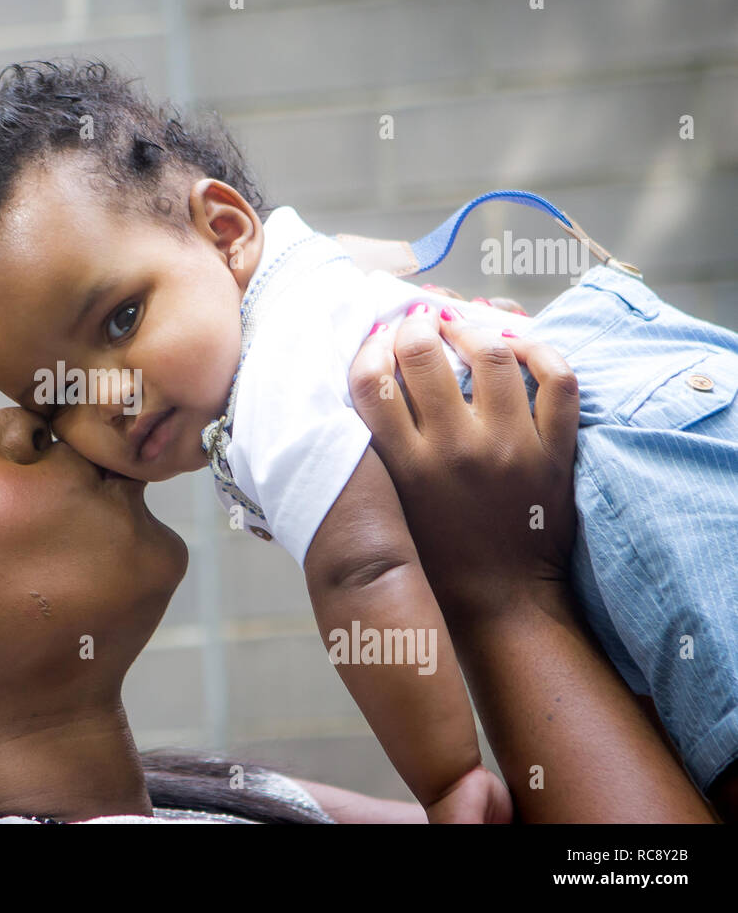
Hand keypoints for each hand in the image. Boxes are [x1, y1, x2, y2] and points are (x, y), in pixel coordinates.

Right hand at [347, 306, 578, 628]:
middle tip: (418, 323)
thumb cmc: (434, 556)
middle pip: (423, 353)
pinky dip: (540, 350)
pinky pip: (558, 379)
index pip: (370, 381)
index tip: (377, 341)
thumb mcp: (388, 505)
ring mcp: (510, 448)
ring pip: (492, 353)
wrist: (501, 601)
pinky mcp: (554, 451)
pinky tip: (519, 346)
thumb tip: (365, 385)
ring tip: (463, 327)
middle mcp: (454, 451)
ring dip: (472, 328)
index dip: (369, 348)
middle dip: (415, 326)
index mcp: (404, 466)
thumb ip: (372, 453)